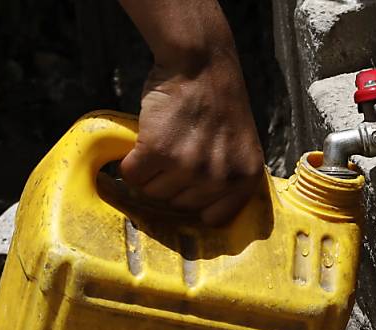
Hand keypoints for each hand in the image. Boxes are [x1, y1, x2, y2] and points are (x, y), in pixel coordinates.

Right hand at [120, 55, 264, 225]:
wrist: (201, 64)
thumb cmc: (219, 102)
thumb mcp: (240, 146)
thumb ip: (228, 177)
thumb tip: (202, 213)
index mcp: (245, 179)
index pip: (214, 219)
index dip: (196, 202)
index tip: (189, 187)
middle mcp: (220, 179)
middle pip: (177, 205)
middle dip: (171, 182)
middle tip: (176, 151)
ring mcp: (189, 167)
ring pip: (152, 193)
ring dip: (150, 172)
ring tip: (163, 143)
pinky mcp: (158, 152)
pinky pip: (132, 176)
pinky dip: (130, 163)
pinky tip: (142, 144)